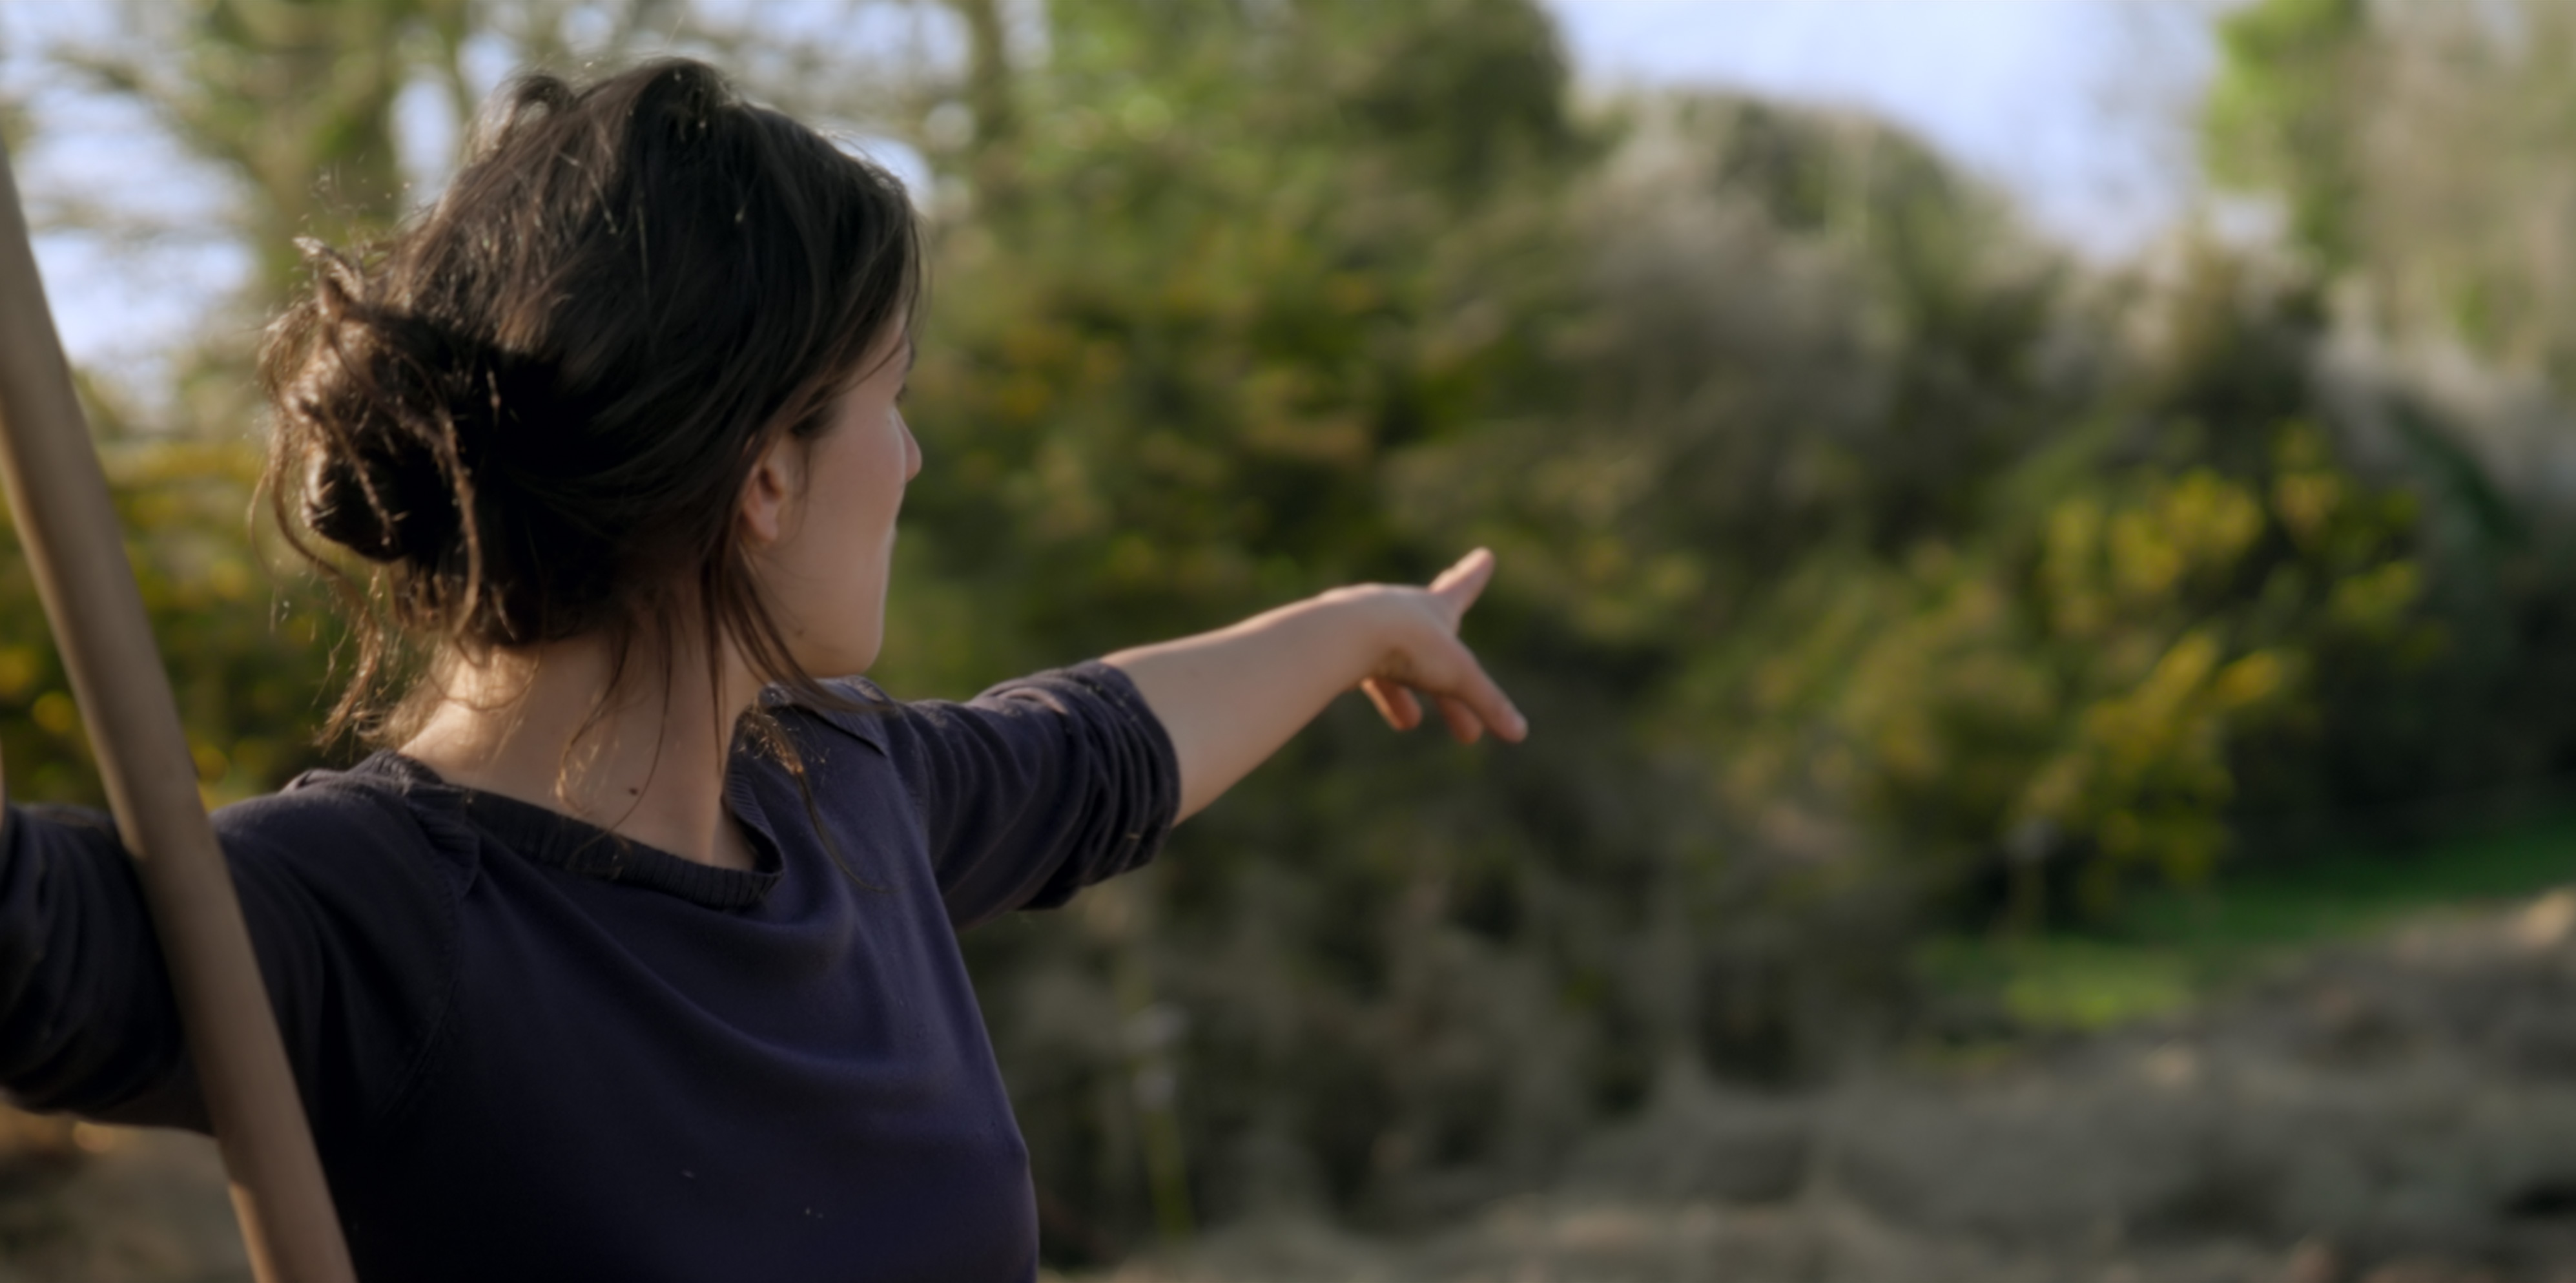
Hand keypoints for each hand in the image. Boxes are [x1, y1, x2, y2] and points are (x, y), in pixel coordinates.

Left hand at [1352, 548, 1527, 744]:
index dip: (1474, 575)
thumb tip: (1519, 733)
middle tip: (1466, 724)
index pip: (1462, 587)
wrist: (1341, 636)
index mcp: (1434, 606)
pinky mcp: (1342, 645)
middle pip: (1433, 647)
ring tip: (1409, 723)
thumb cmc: (1406, 644)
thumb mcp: (1458, 677)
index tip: (1484, 555)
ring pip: (1396, 663)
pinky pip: (1365, 673)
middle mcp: (1400, 609)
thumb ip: (1488, 704)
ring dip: (1406, 695)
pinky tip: (1393, 717)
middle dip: (1451, 688)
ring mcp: (1368, 625)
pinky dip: (1383, 696)